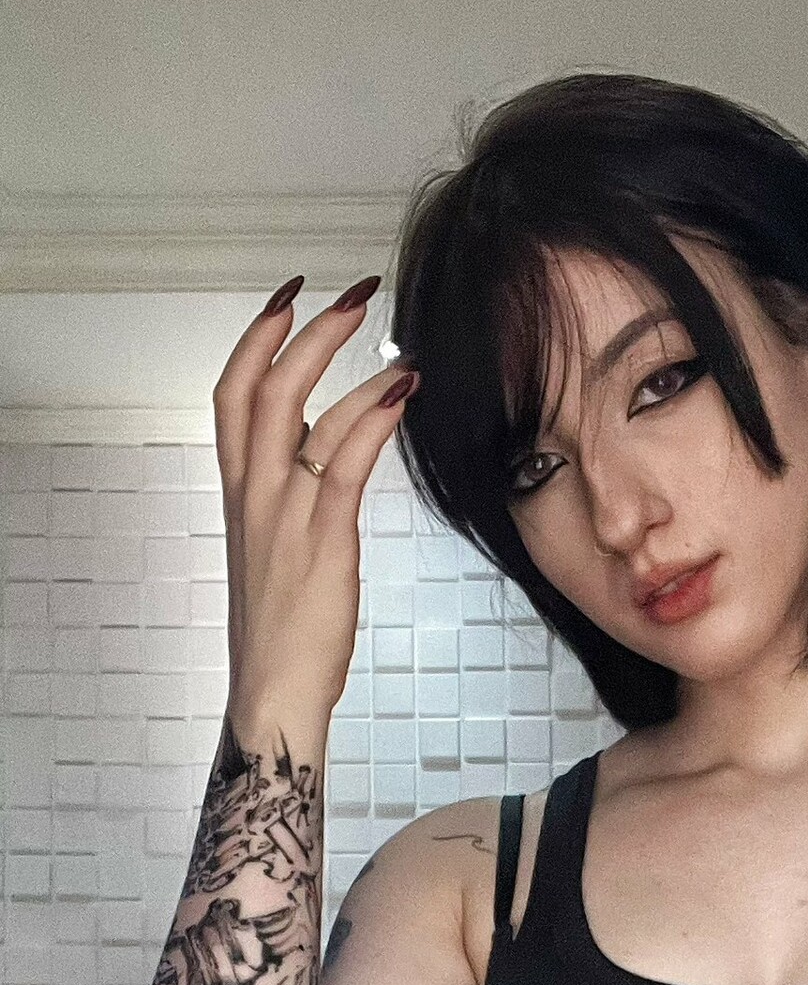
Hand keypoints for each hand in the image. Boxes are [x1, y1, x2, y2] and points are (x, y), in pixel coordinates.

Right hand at [212, 274, 418, 716]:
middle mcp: (254, 494)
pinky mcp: (321, 541)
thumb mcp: (279, 549)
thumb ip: (294, 497)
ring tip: (394, 340)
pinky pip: (342, 464)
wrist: (273, 689)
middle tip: (353, 295)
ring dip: (347, 365)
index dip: (258, 338)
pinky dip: (371, 420)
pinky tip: (399, 393)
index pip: (231, 393)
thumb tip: (325, 453)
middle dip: (307, 331)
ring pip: (299, 415)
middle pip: (262, 386)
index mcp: (240, 493)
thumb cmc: (285, 629)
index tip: (289, 296)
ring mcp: (283, 515)